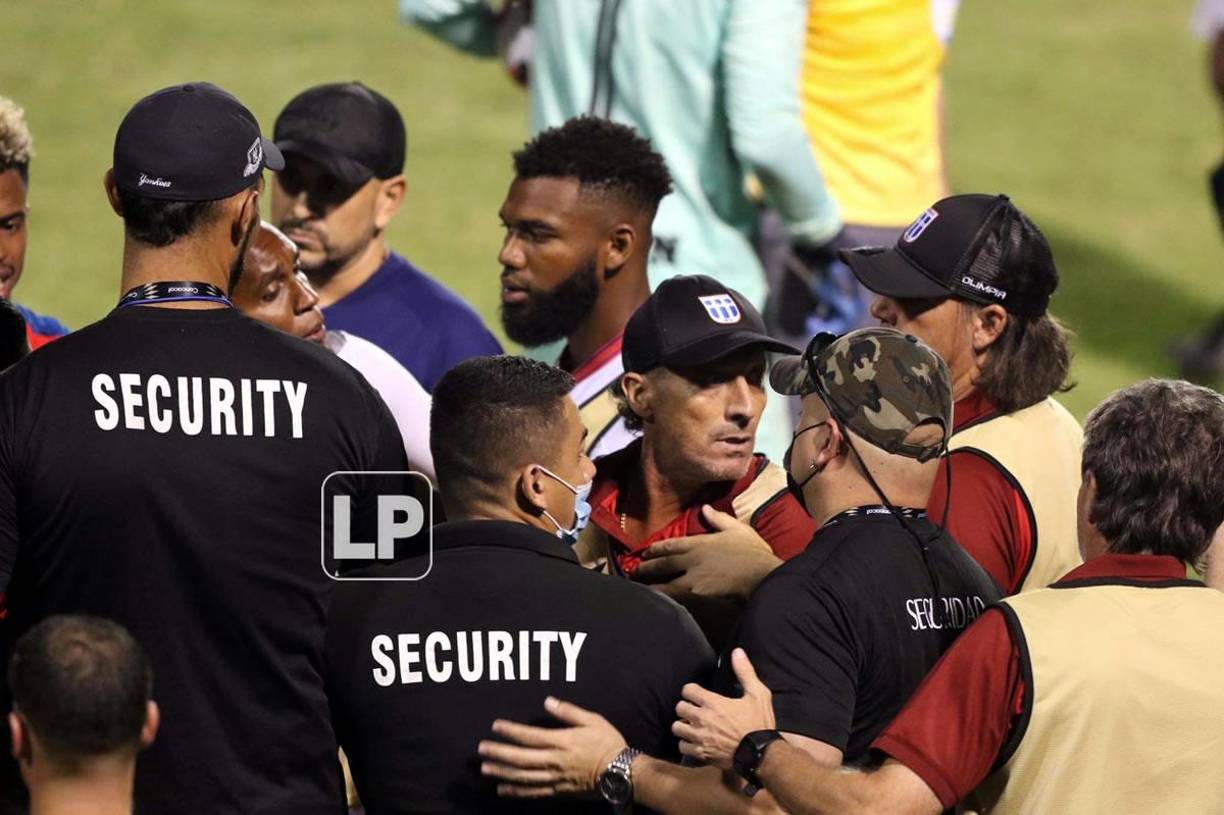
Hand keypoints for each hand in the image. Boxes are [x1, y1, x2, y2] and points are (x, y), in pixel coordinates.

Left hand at [478, 696, 627, 798]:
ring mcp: (555, 778)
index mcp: (561, 741)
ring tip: (485, 769)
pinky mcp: (558, 791)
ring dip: (502, 772)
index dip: (510, 731)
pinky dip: (517, 791)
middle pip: (520, 758)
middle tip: (481, 749)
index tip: (495, 726)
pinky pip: (533, 792)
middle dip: (499, 753)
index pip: (529, 736)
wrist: (621, 772)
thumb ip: (568, 711)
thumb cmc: (607, 742)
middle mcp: (554, 761)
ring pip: (523, 776)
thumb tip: (548, 701)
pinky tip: (503, 789)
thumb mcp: (592, 720)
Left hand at [634, 505, 779, 600]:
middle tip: (634, 571)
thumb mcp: (738, 529)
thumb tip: (705, 508)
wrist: (763, 575)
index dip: (656, 548)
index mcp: (700, 543)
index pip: (671, 545)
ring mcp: (694, 579)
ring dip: (651, 586)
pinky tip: (658, 605)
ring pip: (666, 583)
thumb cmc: (753, 552)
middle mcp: (692, 560)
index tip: (645, 551)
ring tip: (639, 590)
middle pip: (664, 564)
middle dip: (647, 567)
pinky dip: (666, 601)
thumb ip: (718, 519)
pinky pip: (677, 599)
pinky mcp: (699, 596)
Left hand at [672, 648, 774, 769]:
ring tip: (692, 725)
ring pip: (677, 727)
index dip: (691, 690)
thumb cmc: (760, 724)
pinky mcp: (701, 754)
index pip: (687, 690)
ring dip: (683, 725)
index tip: (696, 694)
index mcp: (713, 703)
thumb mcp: (758, 694)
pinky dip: (686, 744)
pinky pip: (682, 747)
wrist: (762, 754)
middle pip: (679, 707)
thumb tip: (737, 652)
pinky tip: (695, 742)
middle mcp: (702, 719)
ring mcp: (700, 737)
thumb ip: (745, 672)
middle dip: (686, 707)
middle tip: (695, 710)